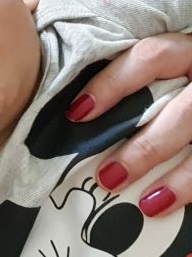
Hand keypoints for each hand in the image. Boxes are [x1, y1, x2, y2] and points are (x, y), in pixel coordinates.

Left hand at [66, 32, 191, 216]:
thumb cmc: (175, 82)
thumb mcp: (164, 69)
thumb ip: (132, 85)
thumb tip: (74, 116)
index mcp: (186, 51)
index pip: (149, 57)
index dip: (110, 85)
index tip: (77, 114)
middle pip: (184, 111)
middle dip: (145, 147)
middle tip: (108, 176)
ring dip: (179, 177)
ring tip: (147, 202)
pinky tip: (168, 205)